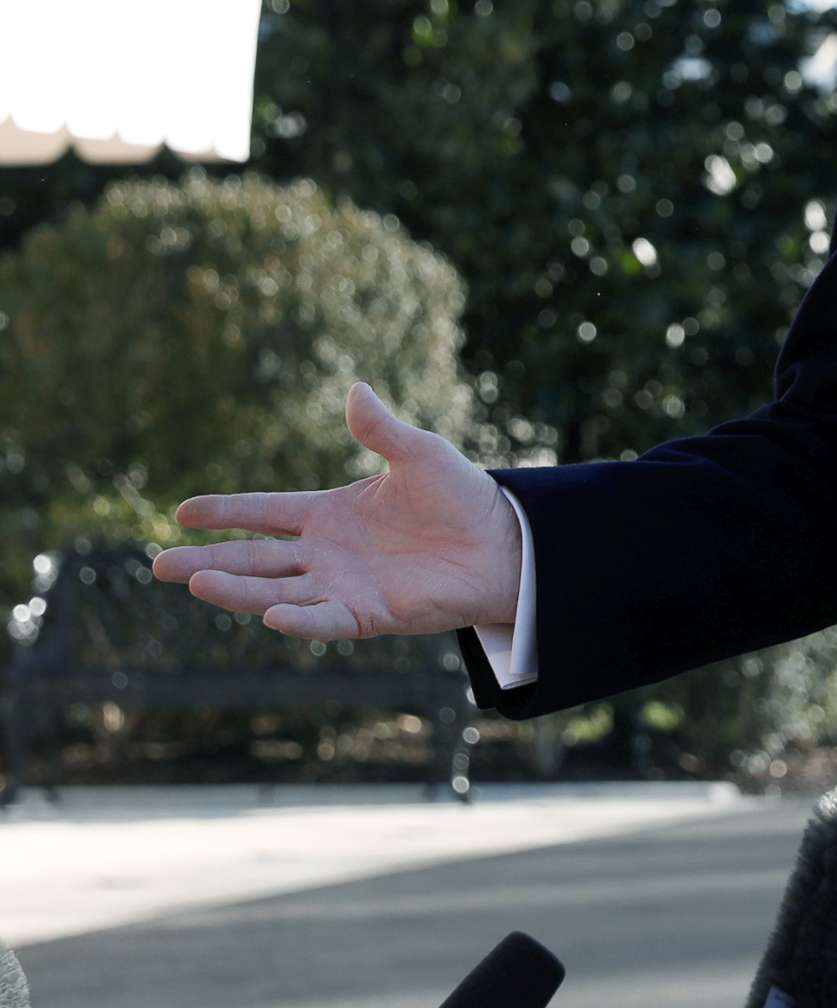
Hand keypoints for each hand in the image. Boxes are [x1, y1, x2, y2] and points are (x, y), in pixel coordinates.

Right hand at [151, 382, 521, 639]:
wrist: (504, 542)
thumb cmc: (462, 497)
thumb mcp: (420, 454)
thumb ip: (382, 430)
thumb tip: (356, 389)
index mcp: (329, 513)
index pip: (264, 513)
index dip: (226, 512)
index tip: (181, 512)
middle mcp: (326, 553)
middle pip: (255, 559)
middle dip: (207, 562)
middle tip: (159, 564)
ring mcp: (344, 586)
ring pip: (276, 591)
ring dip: (237, 590)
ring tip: (194, 582)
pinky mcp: (371, 613)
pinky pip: (326, 619)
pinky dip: (299, 619)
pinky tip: (271, 612)